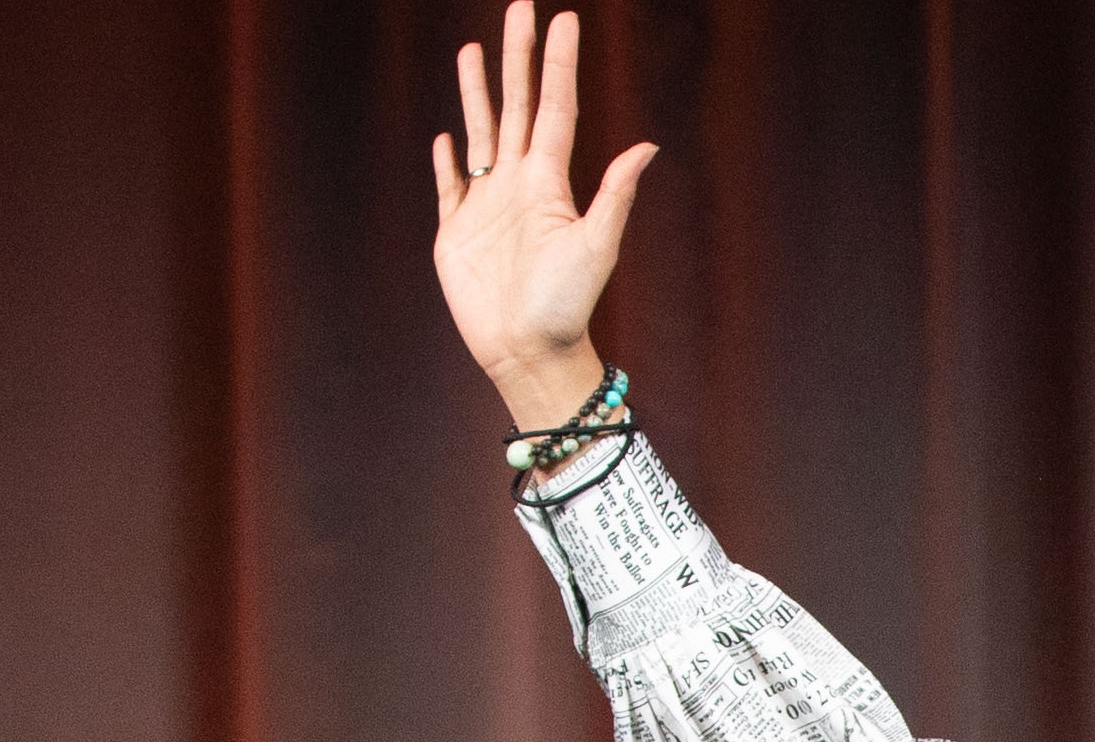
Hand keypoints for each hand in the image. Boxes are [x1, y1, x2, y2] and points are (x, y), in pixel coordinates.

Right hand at [429, 4, 657, 432]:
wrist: (528, 354)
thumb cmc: (567, 308)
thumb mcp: (596, 247)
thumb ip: (614, 195)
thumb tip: (646, 146)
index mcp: (549, 183)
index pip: (554, 108)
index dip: (557, 64)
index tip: (562, 20)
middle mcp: (518, 185)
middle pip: (516, 105)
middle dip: (516, 57)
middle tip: (519, 7)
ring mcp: (486, 206)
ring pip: (481, 134)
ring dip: (476, 93)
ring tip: (471, 50)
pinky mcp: (456, 233)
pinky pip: (450, 187)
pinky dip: (448, 162)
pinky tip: (448, 138)